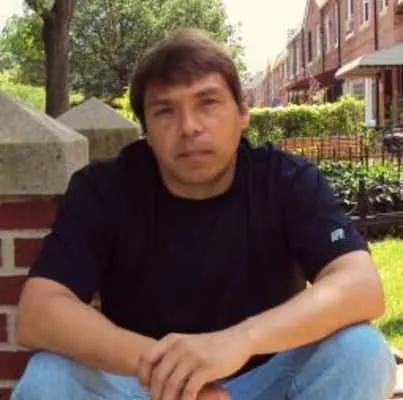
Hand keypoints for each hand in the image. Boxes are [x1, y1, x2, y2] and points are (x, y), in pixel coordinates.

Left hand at [136, 326, 251, 399]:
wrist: (237, 340)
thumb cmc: (211, 346)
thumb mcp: (188, 344)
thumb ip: (172, 355)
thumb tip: (153, 378)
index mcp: (172, 339)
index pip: (146, 359)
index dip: (142, 376)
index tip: (147, 388)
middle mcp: (179, 346)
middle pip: (158, 376)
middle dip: (156, 395)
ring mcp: (192, 356)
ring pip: (171, 386)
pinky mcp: (205, 368)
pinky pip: (188, 391)